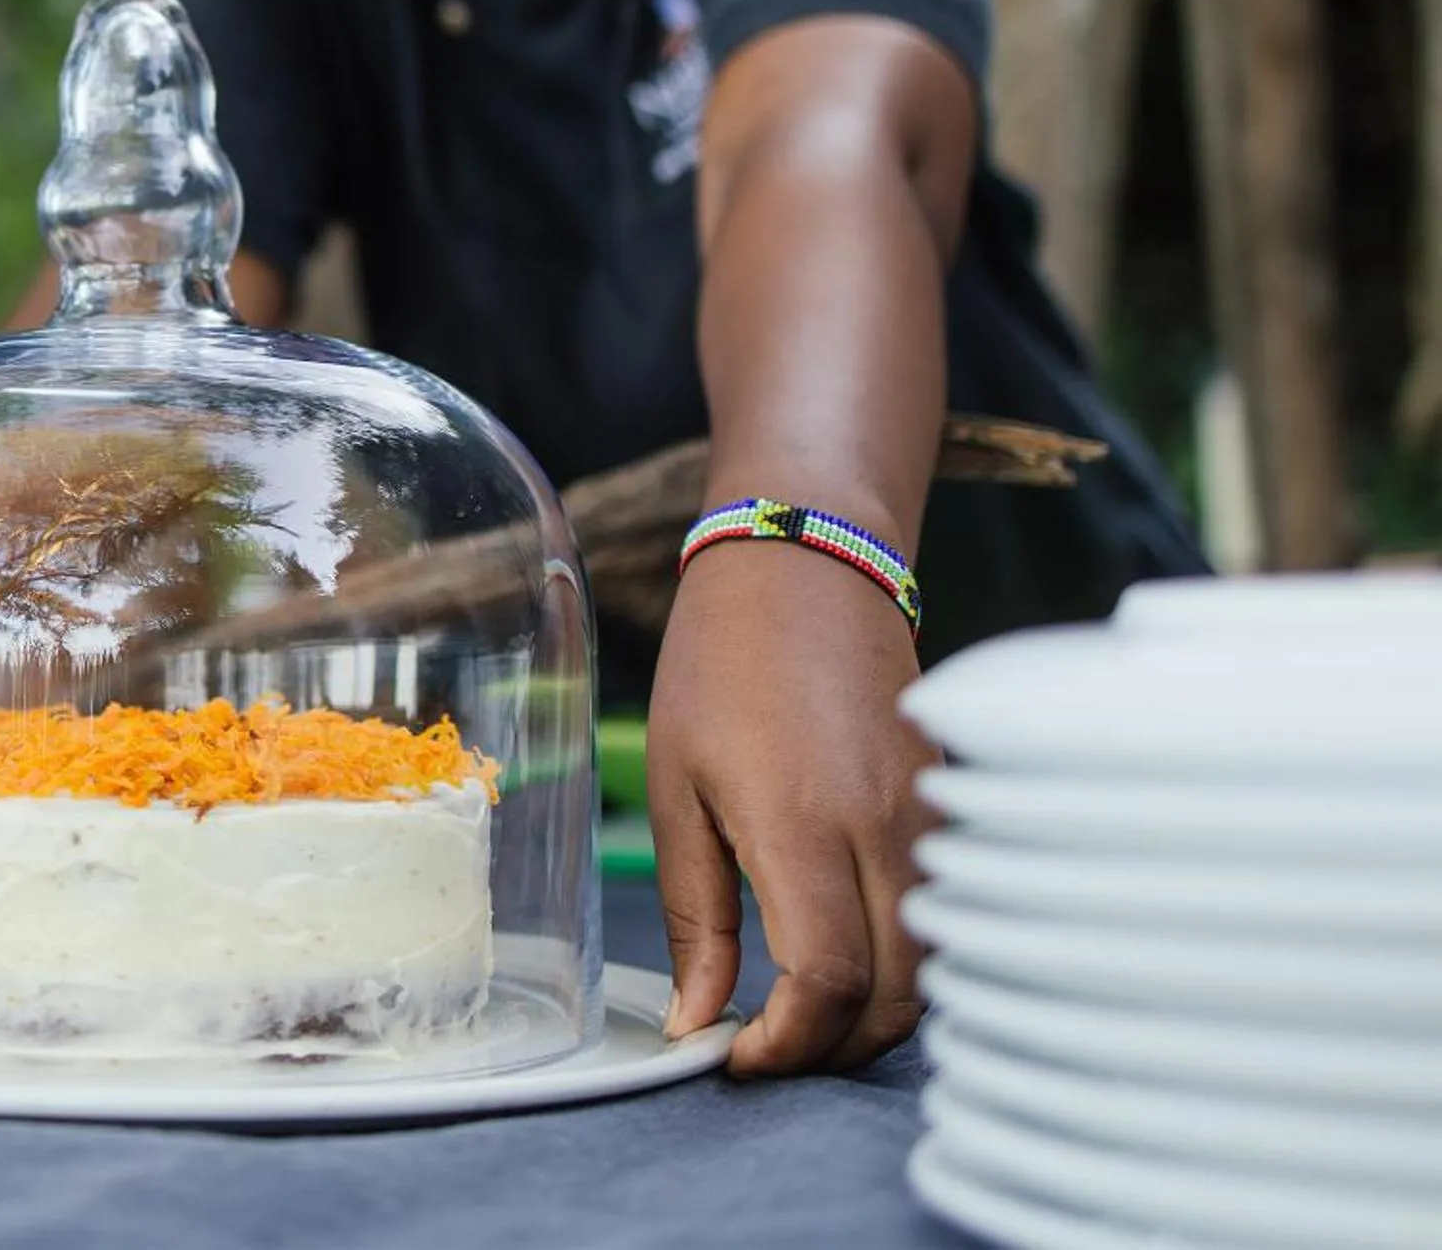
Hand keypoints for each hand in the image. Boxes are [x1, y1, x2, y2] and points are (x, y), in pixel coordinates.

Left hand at [648, 544, 938, 1075]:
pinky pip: (941, 912)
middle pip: (893, 998)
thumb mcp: (676, 791)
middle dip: (834, 1049)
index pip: (828, 986)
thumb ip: (697, 917)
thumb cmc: (720, 669)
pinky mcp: (948, 805)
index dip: (787, 1048)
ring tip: (803, 1013)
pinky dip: (904, 959)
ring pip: (930, 965)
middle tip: (771, 1049)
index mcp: (802, 826)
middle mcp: (882, 830)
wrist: (805, 565)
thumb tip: (694, 1022)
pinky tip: (847, 953)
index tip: (737, 1059)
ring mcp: (928, 818)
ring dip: (876, 1013)